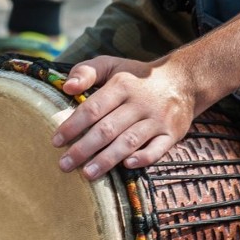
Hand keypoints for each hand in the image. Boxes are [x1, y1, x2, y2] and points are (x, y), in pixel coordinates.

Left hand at [52, 56, 195, 178]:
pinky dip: (143, 158)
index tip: (56, 142)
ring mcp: (158, 119)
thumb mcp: (112, 65)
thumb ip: (86, 71)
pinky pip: (158, 149)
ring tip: (87, 174)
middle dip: (84, 148)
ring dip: (107, 159)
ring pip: (129, 141)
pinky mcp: (173, 133)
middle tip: (64, 165)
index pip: (93, 108)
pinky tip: (127, 166)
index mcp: (122, 85)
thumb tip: (67, 86)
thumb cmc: (137, 77)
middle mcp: (140, 102)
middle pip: (108, 129)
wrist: (183, 80)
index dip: (73, 125)